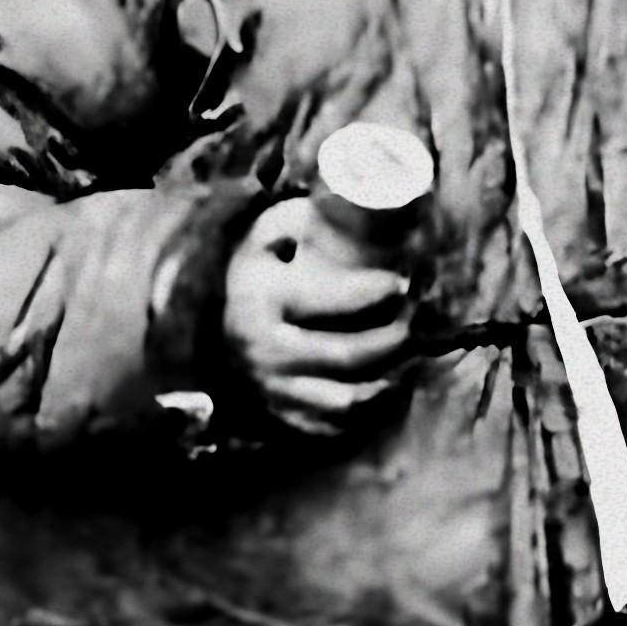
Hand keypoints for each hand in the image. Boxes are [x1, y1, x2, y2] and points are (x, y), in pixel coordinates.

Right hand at [222, 196, 413, 436]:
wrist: (210, 320)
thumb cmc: (259, 268)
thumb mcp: (272, 232)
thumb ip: (313, 214)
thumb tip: (373, 198)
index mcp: (264, 298)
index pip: (329, 299)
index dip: (374, 292)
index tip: (403, 281)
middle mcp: (265, 349)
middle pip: (349, 355)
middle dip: (395, 338)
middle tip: (416, 319)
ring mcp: (273, 389)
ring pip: (347, 400)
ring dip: (389, 381)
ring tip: (410, 356)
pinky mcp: (282, 415)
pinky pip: (334, 427)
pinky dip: (367, 412)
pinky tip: (386, 385)